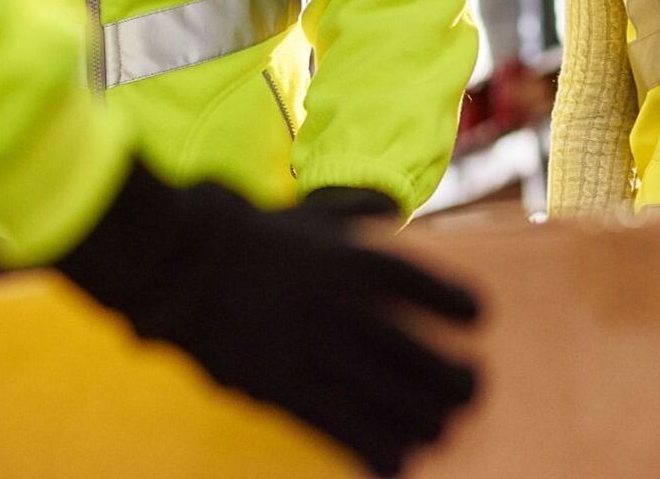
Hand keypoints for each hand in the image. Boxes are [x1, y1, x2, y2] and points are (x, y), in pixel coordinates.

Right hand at [55, 161, 478, 476]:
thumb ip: (360, 206)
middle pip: (416, 356)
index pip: (427, 286)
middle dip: (455, 380)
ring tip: (442, 427)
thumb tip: (394, 207)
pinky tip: (399, 462)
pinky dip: (375, 449)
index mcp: (353, 260)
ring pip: (386, 400)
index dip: (461, 306)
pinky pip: (338, 429)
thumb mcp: (314, 212)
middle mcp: (338, 306)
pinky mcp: (280, 388)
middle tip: (474, 389)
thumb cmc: (258, 236)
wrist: (181, 264)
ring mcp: (308, 350)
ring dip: (424, 419)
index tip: (478, 319)